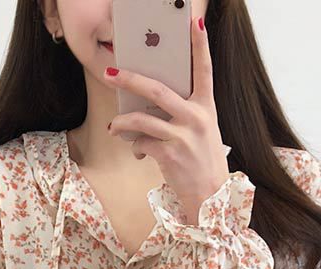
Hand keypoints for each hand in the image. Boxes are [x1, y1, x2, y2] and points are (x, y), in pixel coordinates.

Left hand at [105, 15, 230, 224]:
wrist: (210, 196)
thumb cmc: (203, 162)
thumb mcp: (203, 132)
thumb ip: (184, 113)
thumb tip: (149, 105)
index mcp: (207, 107)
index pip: (204, 69)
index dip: (200, 44)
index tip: (194, 20)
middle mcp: (196, 118)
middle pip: (157, 89)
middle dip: (129, 79)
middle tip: (111, 72)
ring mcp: (183, 136)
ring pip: (142, 120)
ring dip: (122, 123)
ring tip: (114, 127)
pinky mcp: (170, 154)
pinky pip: (142, 143)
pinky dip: (136, 148)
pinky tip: (139, 153)